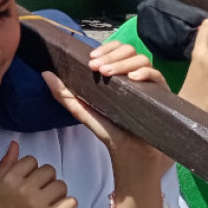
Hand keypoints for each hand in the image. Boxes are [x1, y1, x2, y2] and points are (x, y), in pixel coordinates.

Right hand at [0, 141, 76, 207]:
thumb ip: (5, 164)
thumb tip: (15, 143)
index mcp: (10, 179)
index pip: (32, 160)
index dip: (32, 171)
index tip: (29, 183)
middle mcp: (24, 189)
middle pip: (49, 170)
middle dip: (46, 181)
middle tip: (40, 194)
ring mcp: (37, 205)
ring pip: (61, 185)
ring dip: (58, 193)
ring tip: (49, 202)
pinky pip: (70, 202)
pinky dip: (68, 205)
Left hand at [45, 42, 173, 177]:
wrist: (133, 158)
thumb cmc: (111, 133)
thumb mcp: (85, 112)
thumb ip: (65, 95)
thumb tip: (45, 74)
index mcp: (119, 75)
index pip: (117, 49)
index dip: (106, 48)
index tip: (91, 59)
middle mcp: (135, 76)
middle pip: (130, 50)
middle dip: (112, 55)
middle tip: (97, 67)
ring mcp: (149, 84)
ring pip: (142, 60)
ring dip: (124, 63)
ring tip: (109, 73)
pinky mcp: (162, 95)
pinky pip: (158, 76)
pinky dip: (145, 73)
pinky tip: (133, 78)